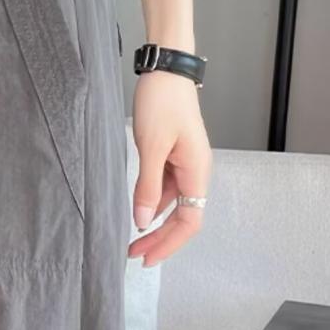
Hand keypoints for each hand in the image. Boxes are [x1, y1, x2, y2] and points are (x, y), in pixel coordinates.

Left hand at [129, 69, 211, 266]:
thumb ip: (147, 185)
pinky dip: (151, 204)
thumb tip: (142, 220)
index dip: (169, 244)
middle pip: (182, 218)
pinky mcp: (172, 156)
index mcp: (197, 172)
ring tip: (132, 239)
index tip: (146, 258)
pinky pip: (165, 189)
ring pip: (172, 205)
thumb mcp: (151, 146)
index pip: (189, 222)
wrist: (165, 71)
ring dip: (153, 223)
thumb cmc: (162, 102)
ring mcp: (184, 165)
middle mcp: (195, 172)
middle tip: (133, 254)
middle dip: (159, 239)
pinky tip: (137, 211)